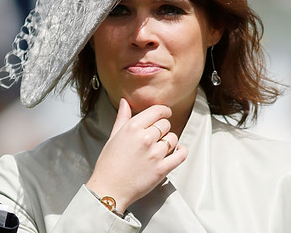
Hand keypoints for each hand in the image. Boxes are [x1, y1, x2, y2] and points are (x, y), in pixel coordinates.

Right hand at [86, 98, 187, 212]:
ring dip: (170, 141)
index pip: (157, 111)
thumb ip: (122, 117)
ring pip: (173, 138)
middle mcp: (145, 138)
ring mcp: (155, 154)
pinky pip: (181, 155)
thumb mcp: (113, 136)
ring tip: (160, 147)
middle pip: (166, 124)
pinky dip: (181, 151)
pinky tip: (177, 151)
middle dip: (163, 128)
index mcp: (132, 128)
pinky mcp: (162, 169)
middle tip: (156, 136)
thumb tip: (125, 102)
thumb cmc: (109, 164)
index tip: (165, 113)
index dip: (164, 111)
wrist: (109, 188)